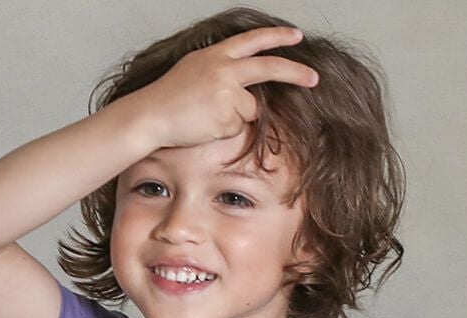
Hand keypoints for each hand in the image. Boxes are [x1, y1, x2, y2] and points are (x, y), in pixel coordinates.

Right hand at [135, 26, 317, 150]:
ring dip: (234, 118)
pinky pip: (237, 128)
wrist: (151, 115)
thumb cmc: (169, 97)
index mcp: (216, 55)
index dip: (277, 37)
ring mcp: (228, 93)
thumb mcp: (195, 69)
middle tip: (314, 79)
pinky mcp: (227, 116)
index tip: (297, 37)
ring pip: (249, 110)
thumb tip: (245, 85)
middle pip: (269, 68)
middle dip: (295, 73)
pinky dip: (224, 131)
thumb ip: (221, 69)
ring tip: (205, 116)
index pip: (253, 41)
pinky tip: (204, 126)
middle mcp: (225, 69)